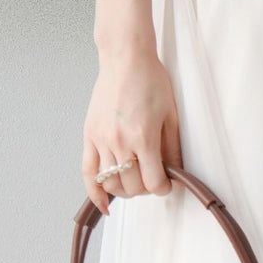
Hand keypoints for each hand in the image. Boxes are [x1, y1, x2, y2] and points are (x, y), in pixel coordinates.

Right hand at [82, 48, 181, 211]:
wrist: (125, 59)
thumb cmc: (151, 81)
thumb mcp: (171, 115)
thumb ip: (172, 149)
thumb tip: (175, 174)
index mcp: (144, 137)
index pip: (153, 182)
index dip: (163, 189)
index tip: (167, 184)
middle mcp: (120, 142)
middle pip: (132, 186)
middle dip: (146, 188)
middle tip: (152, 178)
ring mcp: (102, 139)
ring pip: (111, 183)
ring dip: (126, 190)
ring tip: (134, 183)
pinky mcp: (89, 135)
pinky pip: (88, 172)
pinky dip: (95, 192)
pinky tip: (104, 204)